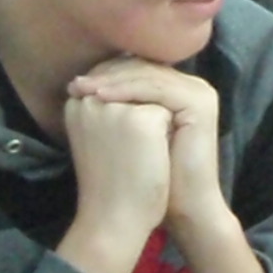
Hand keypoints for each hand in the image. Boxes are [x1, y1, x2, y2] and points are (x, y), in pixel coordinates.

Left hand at [69, 58, 228, 236]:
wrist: (183, 204)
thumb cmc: (153, 173)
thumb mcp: (131, 131)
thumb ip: (119, 105)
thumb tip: (79, 83)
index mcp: (180, 89)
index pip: (139, 69)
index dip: (106, 73)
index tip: (73, 85)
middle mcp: (194, 86)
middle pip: (144, 68)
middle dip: (107, 74)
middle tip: (75, 83)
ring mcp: (200, 92)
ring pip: (149, 75)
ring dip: (113, 80)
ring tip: (84, 89)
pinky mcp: (200, 103)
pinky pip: (157, 88)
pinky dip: (127, 90)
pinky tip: (101, 96)